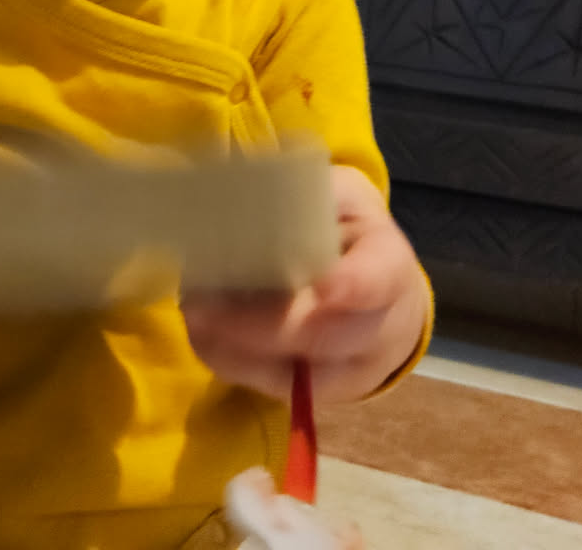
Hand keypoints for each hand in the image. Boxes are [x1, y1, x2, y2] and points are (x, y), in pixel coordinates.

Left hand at [183, 165, 426, 403]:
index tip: (324, 287)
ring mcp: (350, 370)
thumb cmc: (348, 236)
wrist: (379, 296)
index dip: (354, 285)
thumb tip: (248, 187)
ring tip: (192, 310)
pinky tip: (202, 329)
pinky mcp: (315, 393)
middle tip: (200, 298)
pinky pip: (268, 386)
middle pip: (325, 336)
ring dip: (233, 344)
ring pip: (292, 373)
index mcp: (389, 266)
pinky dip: (229, 358)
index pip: (379, 280)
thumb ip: (309, 195)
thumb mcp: (340, 198)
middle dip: (261, 322)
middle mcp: (379, 329)